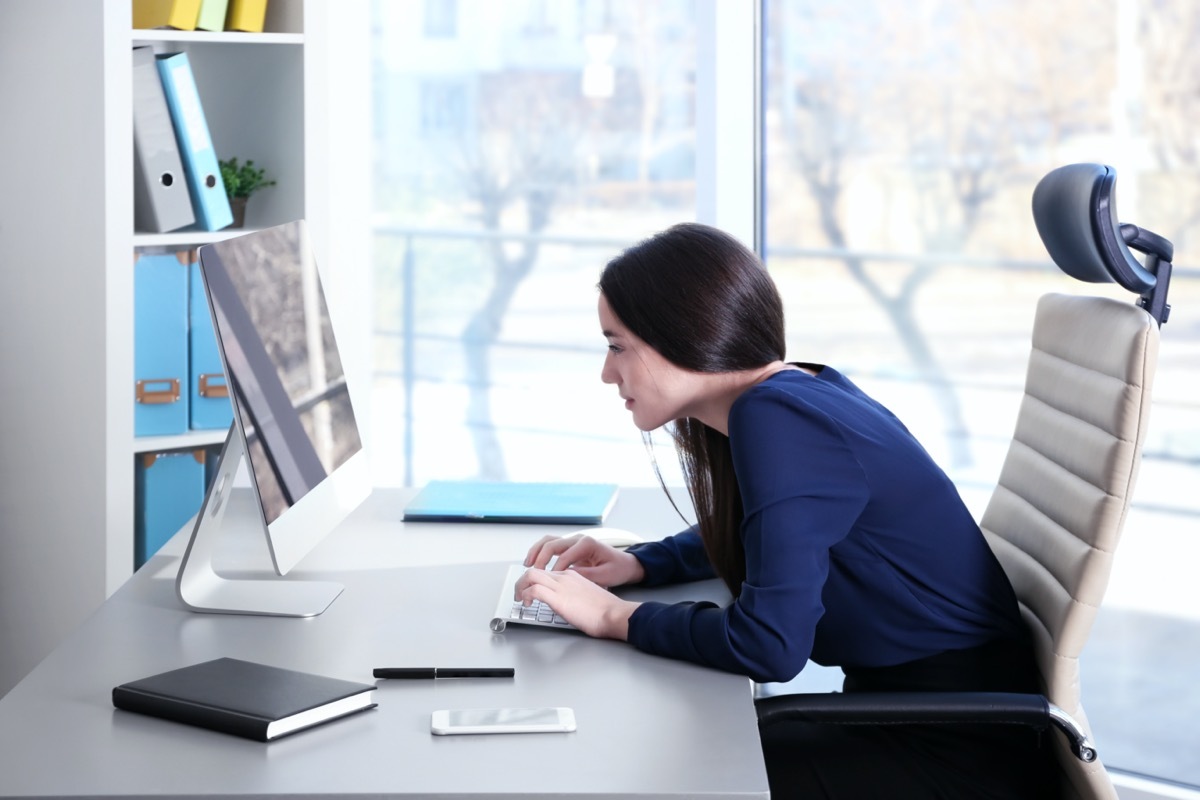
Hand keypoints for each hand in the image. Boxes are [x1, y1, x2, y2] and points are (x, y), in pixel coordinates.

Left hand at [515, 568, 640, 639]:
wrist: (614, 613)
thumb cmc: (606, 610)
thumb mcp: (587, 597)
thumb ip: (575, 596)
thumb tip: (567, 604)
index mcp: (573, 575)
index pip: (546, 572)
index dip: (534, 580)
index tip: (531, 590)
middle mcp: (565, 577)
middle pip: (535, 570)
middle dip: (522, 581)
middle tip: (520, 593)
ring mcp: (561, 586)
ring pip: (530, 575)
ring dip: (520, 586)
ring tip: (520, 598)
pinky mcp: (558, 598)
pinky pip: (533, 590)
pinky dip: (525, 595)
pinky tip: (527, 603)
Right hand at [523, 534, 644, 587]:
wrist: (626, 565)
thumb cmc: (617, 569)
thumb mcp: (604, 576)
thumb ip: (585, 576)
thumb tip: (566, 577)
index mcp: (588, 544)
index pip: (565, 556)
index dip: (555, 570)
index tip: (549, 582)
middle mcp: (579, 539)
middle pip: (552, 544)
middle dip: (540, 558)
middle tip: (533, 573)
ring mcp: (574, 542)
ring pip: (549, 541)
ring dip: (536, 552)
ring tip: (527, 564)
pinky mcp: (571, 547)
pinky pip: (551, 546)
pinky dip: (540, 552)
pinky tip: (534, 562)